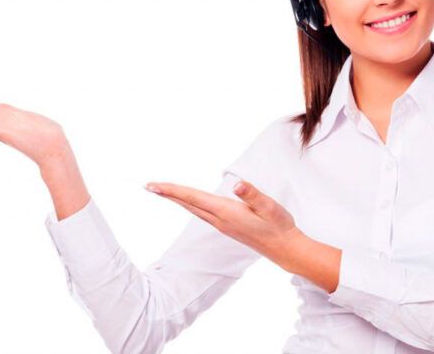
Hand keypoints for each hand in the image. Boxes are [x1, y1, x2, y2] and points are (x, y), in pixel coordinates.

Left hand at [145, 180, 304, 266]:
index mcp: (226, 212)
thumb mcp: (269, 206)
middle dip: (168, 194)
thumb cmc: (279, 225)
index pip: (193, 198)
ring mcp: (223, 225)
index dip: (173, 190)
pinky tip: (189, 202)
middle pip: (188, 204)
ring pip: (194, 209)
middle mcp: (220, 220)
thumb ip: (252, 195)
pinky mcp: (228, 227)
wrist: (285, 249)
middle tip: (148, 185)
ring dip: (178, 199)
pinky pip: (202, 213)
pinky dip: (190, 204)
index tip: (154, 186)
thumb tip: (237, 185)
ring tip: (164, 191)